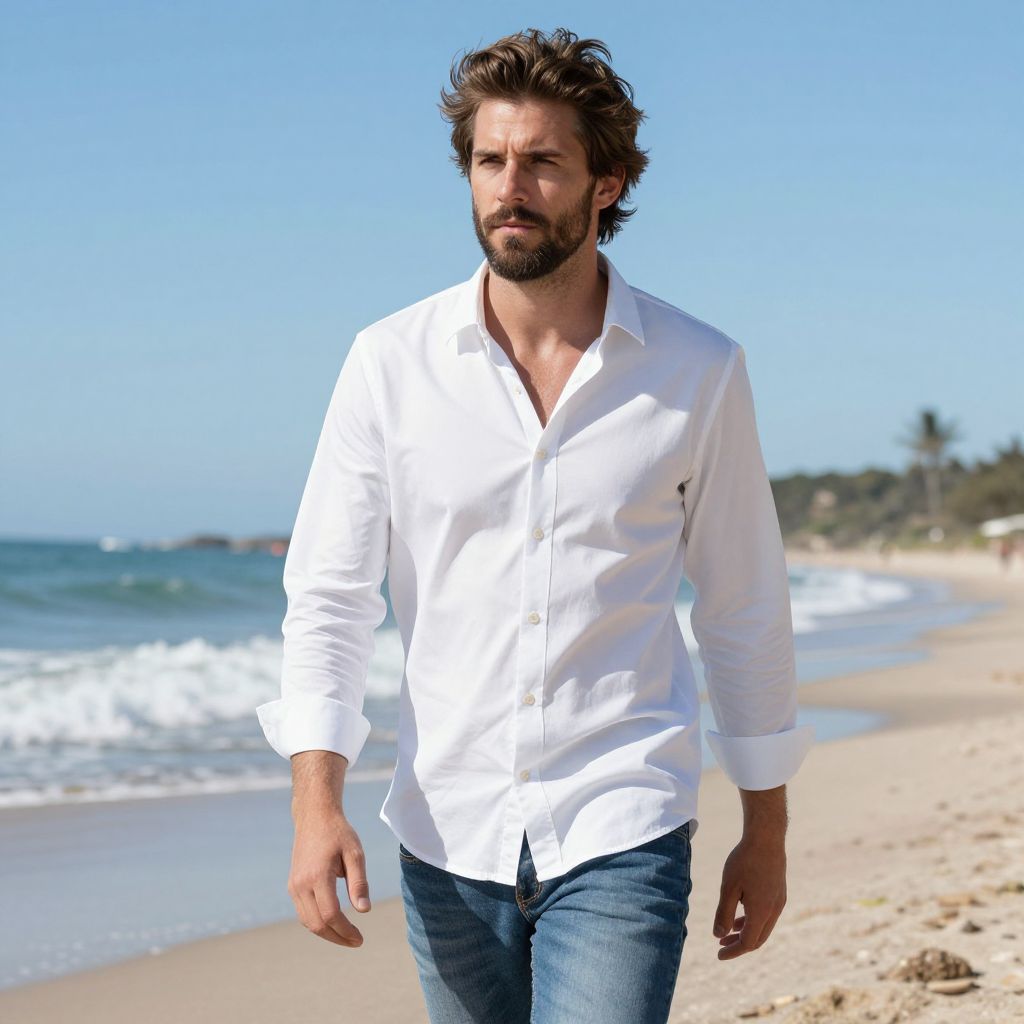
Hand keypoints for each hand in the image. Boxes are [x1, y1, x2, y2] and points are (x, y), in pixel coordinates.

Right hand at [288, 807, 371, 946]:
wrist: (314, 817)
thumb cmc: (338, 833)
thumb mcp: (355, 853)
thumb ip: (359, 882)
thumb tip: (364, 911)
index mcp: (318, 876)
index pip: (330, 914)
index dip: (345, 930)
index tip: (360, 938)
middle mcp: (301, 884)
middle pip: (316, 924)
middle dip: (337, 937)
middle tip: (356, 941)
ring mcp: (294, 886)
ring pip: (307, 921)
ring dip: (326, 933)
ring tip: (347, 935)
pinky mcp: (292, 885)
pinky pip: (303, 912)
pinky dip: (317, 922)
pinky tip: (333, 922)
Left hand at [713, 830, 786, 959]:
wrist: (767, 838)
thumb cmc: (744, 860)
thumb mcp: (729, 887)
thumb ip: (724, 913)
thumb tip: (719, 935)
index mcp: (761, 912)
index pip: (748, 942)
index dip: (733, 951)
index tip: (718, 954)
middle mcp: (774, 910)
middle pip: (758, 939)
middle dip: (739, 944)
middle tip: (721, 946)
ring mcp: (779, 902)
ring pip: (763, 927)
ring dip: (746, 932)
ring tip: (727, 931)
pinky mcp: (779, 893)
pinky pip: (767, 915)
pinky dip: (753, 921)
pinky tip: (740, 914)